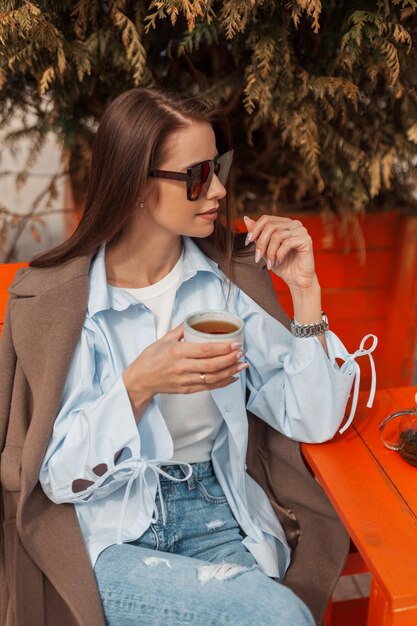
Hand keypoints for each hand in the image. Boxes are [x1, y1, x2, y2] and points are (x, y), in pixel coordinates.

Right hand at [123, 323, 247, 405]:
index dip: (223, 348)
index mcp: (177, 351)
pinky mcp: (186, 389)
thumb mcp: (164, 339)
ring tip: (241, 365)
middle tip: (241, 352)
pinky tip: (232, 377)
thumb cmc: (151, 358)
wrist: (140, 379)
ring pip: (212, 378)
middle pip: (212, 365)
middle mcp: (182, 367)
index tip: (235, 344)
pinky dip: (222, 383)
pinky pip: (208, 387)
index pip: (205, 350)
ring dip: (230, 371)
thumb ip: (181, 329)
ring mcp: (184, 380)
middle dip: (230, 359)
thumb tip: (196, 319)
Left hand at [244, 215, 316, 289]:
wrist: (296, 279)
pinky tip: (279, 261)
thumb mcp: (265, 249)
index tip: (247, 242)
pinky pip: (286, 244)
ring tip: (270, 263)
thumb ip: (257, 234)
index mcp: (285, 223)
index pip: (266, 219)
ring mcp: (301, 231)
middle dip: (261, 243)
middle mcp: (294, 224)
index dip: (254, 230)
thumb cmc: (282, 265)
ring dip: (269, 252)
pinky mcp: (306, 240)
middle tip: (257, 257)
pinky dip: (279, 255)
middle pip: (270, 226)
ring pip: (277, 236)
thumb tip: (246, 219)